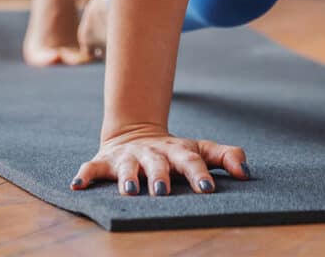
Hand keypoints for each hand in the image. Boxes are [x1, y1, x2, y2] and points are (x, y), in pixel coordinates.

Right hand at [70, 122, 251, 195]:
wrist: (136, 132)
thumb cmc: (176, 152)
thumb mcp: (200, 149)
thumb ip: (225, 157)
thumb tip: (247, 173)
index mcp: (178, 151)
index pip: (191, 161)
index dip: (199, 175)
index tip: (208, 190)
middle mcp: (153, 152)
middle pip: (158, 163)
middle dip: (160, 176)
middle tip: (163, 191)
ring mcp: (128, 156)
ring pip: (127, 166)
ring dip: (127, 177)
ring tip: (129, 190)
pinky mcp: (105, 161)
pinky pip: (92, 167)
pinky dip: (85, 174)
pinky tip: (77, 184)